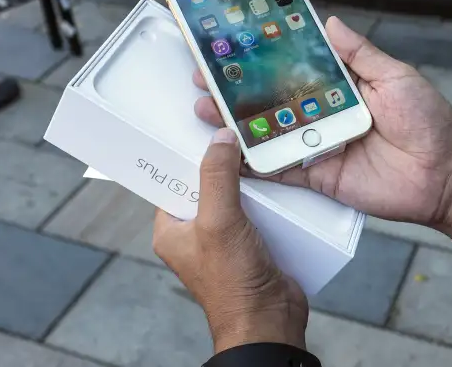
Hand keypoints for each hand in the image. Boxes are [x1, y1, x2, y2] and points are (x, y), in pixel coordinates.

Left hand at [153, 128, 308, 352]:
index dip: (188, 157)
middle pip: (209, 186)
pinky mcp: (253, 243)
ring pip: (237, 197)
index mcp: (173, 230)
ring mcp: (226, 239)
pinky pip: (259, 212)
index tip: (204, 130)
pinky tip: (279, 183)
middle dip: (225, 166)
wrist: (270, 321)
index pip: (174, 182)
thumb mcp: (219, 221)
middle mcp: (196, 234)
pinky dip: (269, 200)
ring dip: (251, 183)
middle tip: (239, 136)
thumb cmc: (233, 281)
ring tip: (261, 156)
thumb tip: (220, 139)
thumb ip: (217, 177)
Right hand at [193, 17, 451, 226]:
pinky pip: (281, 169)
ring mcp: (319, 145)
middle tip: (204, 75)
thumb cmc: (429, 121)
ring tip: (204, 109)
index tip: (235, 43)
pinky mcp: (319, 176)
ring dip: (236, 123)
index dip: (267, 56)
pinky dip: (254, 163)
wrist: (444, 176)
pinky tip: (227, 153)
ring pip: (269, 132)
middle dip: (238, 88)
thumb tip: (330, 22)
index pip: (296, 67)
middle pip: (273, 99)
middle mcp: (324, 113)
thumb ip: (360, 55)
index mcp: (341, 86)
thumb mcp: (396, 78)